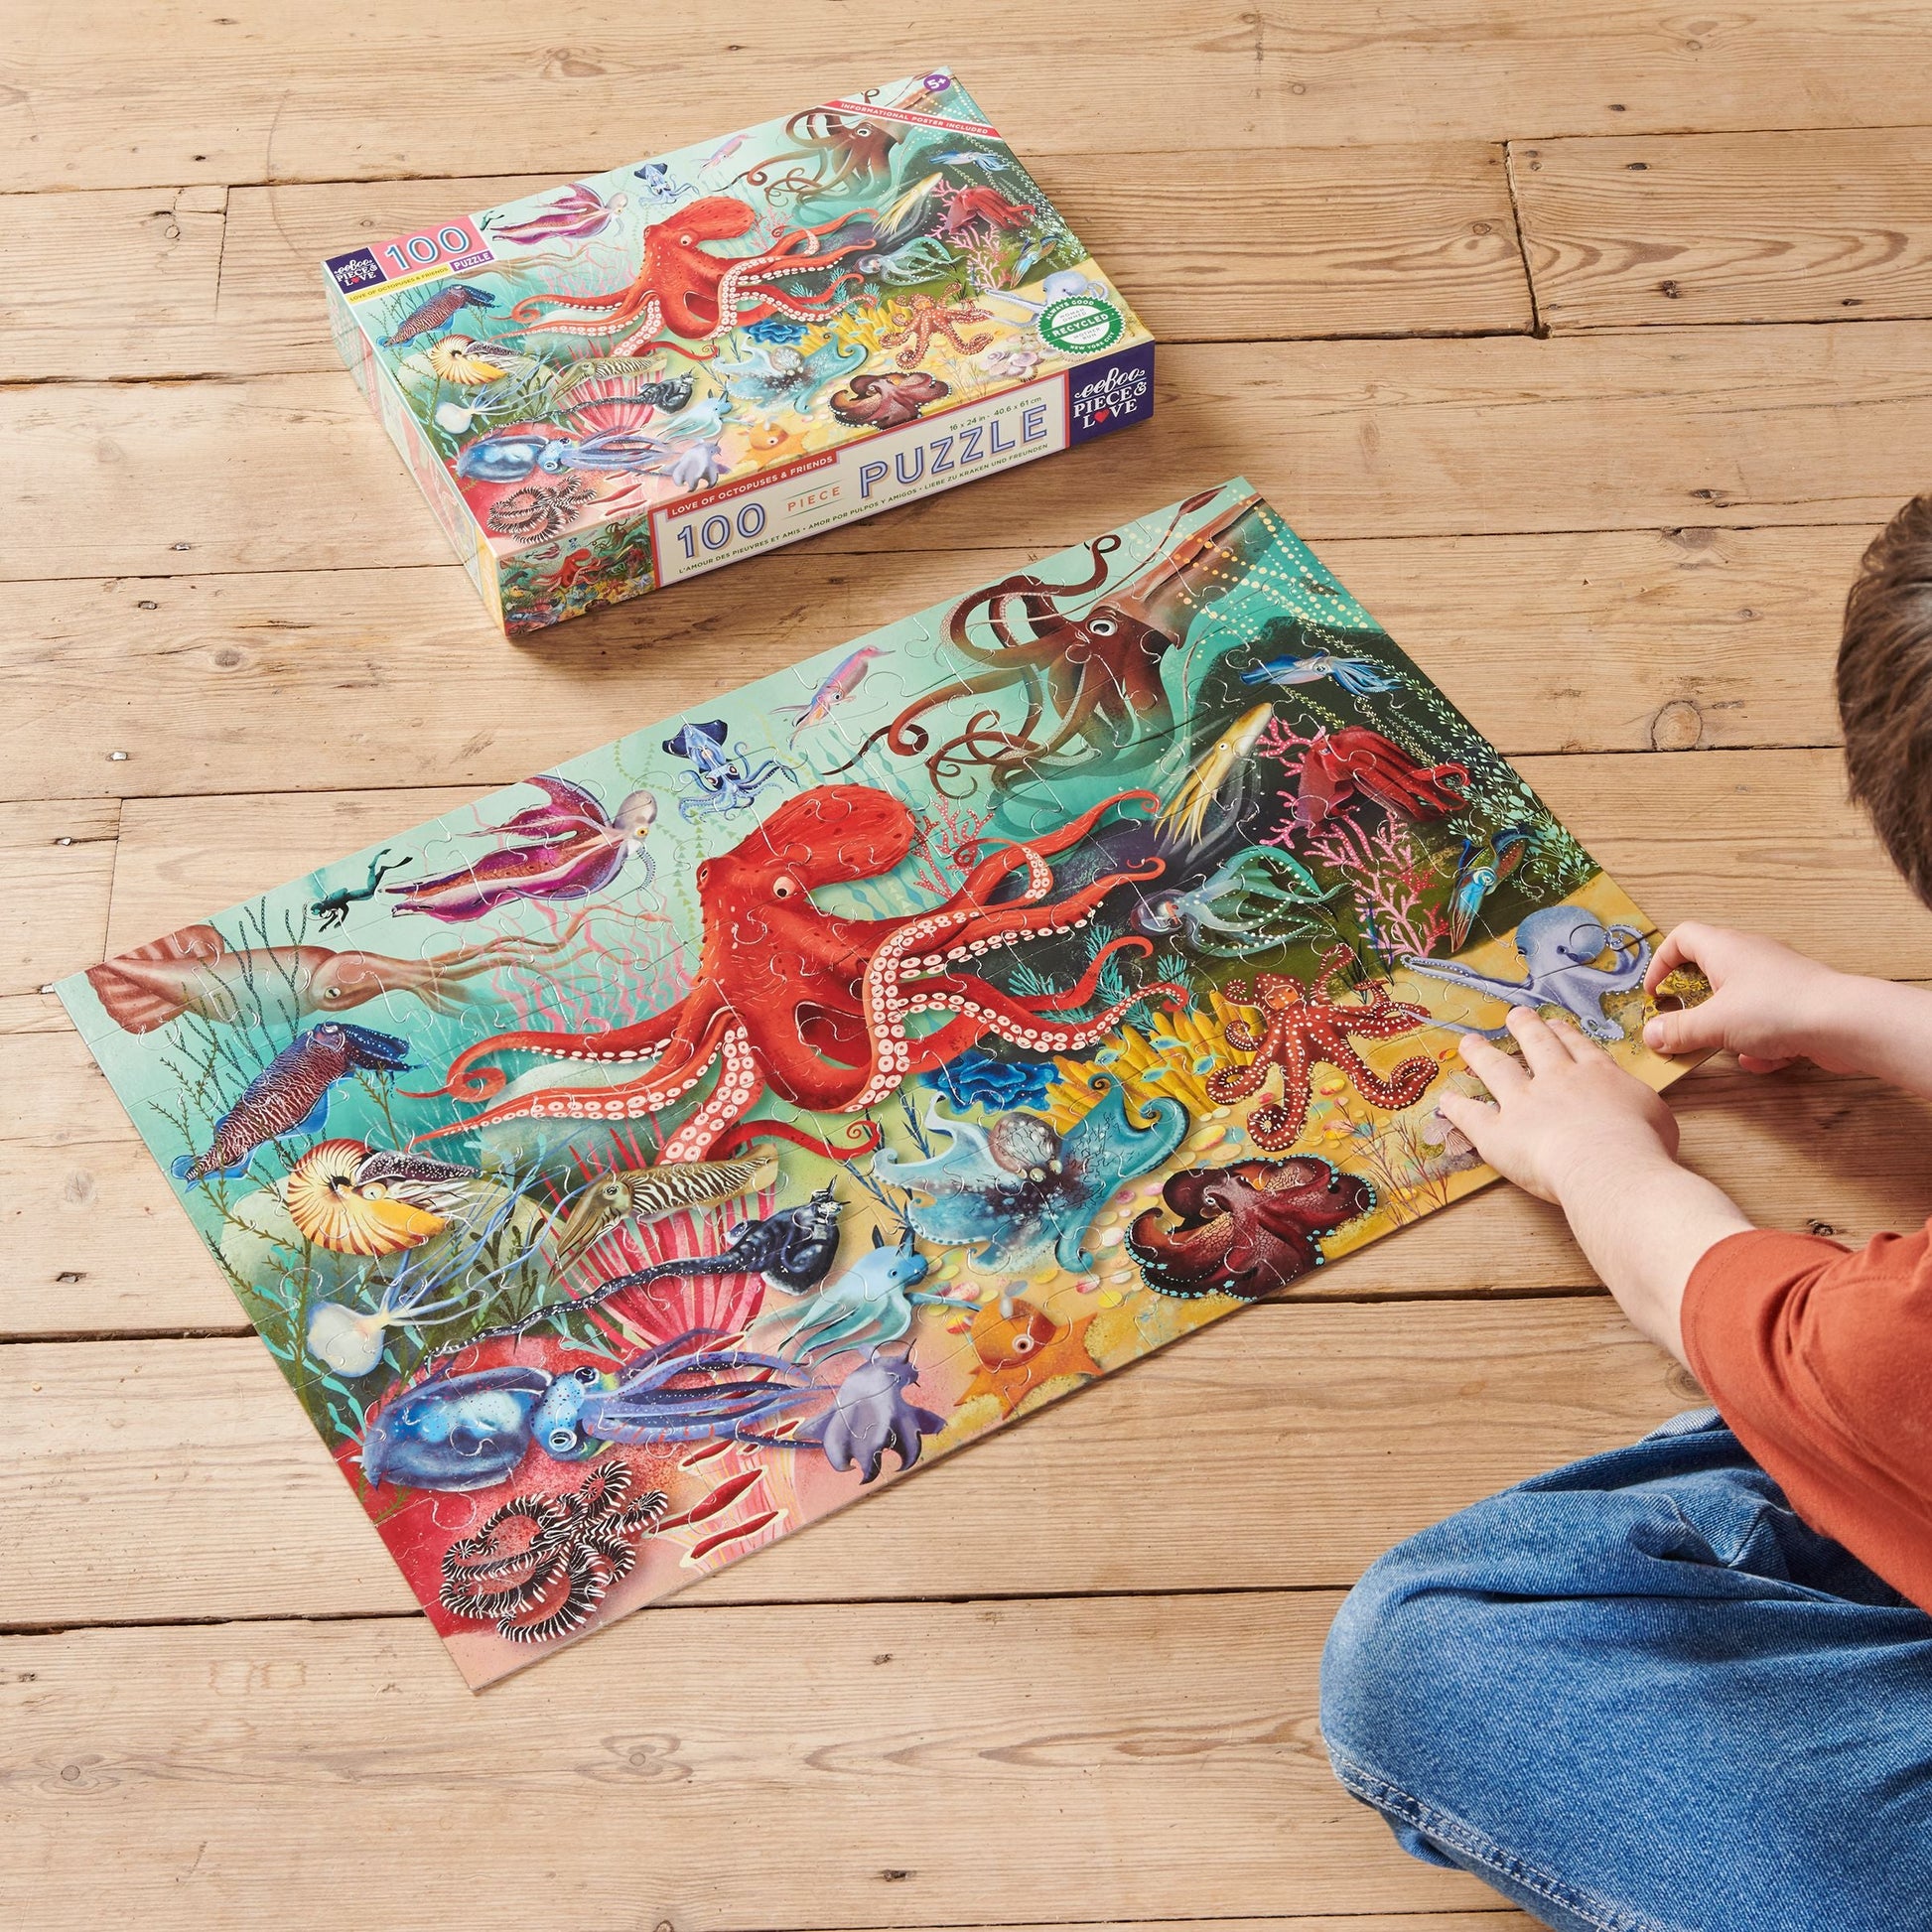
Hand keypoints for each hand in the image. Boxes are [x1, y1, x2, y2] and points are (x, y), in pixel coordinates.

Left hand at [1438, 1007, 1680, 1205]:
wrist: (1606, 1164)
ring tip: (1469, 1042)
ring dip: (1480, 1054)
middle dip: (1525, 1028)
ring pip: (1496, 1068)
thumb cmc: (1640, 1145)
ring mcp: (1523, 1102)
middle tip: (1515, 1015)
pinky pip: (1470, 1114)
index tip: (1554, 1024)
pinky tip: (1445, 1099)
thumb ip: (1641, 1107)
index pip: (1577, 1047)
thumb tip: (1639, 1113)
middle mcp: (1557, 1080)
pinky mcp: (1497, 1131)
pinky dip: (1456, 1107)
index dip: (1563, 1033)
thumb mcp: (1657, 1118)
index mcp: (1597, 1074)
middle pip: (1536, 1045)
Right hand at [1640, 923, 1850, 1072]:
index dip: (1661, 963)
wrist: (1844, 1023)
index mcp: (1725, 948)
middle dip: (1696, 1004)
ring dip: (1728, 1027)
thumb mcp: (1714, 1023)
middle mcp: (1751, 957)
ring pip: (1739, 1001)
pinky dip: (1759, 1041)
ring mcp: (1778, 979)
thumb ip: (1678, 1030)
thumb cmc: (1776, 1009)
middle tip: (1684, 1023)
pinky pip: (1767, 1020)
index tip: (1655, 993)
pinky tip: (1761, 1059)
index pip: (1682, 937)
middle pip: (1710, 971)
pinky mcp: (1799, 1004)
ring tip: (1725, 1047)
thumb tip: (1652, 1035)